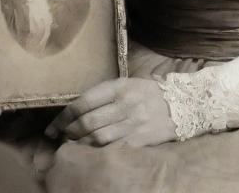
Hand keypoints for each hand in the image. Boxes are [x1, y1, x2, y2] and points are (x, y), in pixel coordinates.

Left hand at [45, 78, 177, 146]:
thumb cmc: (151, 93)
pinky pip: (116, 148)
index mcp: (118, 87)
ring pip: (99, 137)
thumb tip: (78, 108)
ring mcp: (134, 122)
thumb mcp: (129, 84)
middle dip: (69, 132)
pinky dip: (101, 153)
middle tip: (60, 139)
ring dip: (81, 145)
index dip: (64, 117)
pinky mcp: (143, 139)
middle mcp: (125, 104)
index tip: (52, 128)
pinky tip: (92, 155)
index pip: (83, 102)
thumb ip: (106, 94)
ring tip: (72, 147)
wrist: (186, 104)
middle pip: (88, 121)